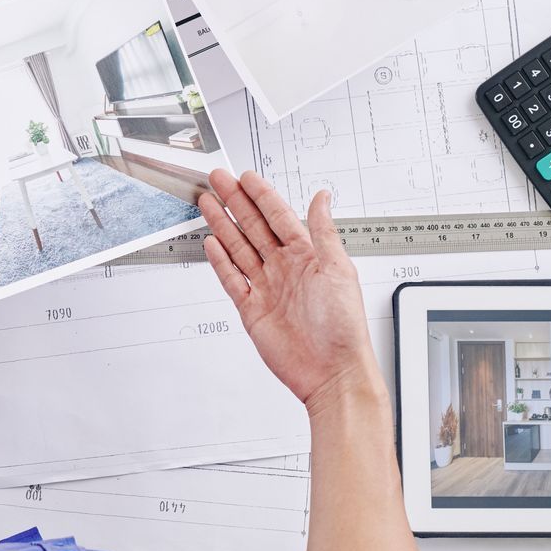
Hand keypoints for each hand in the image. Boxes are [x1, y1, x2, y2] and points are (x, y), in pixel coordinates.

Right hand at [197, 169, 381, 411]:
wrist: (331, 373)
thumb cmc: (343, 327)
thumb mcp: (338, 270)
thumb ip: (323, 232)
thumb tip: (323, 198)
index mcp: (308, 257)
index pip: (279, 217)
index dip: (261, 196)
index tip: (246, 177)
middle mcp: (285, 269)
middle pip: (253, 227)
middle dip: (235, 202)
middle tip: (218, 179)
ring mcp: (267, 288)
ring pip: (239, 248)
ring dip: (223, 224)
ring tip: (207, 203)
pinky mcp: (252, 309)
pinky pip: (232, 279)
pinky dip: (220, 261)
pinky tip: (212, 243)